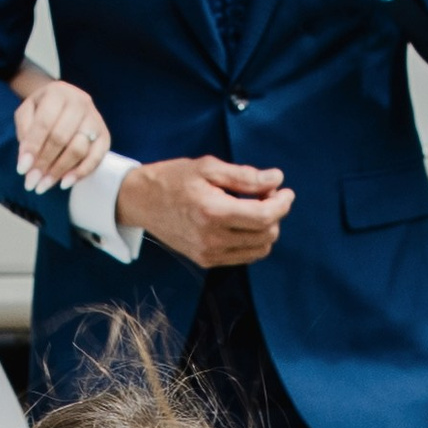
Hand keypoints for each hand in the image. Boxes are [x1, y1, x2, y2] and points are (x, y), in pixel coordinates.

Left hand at [11, 73, 111, 196]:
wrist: (66, 101)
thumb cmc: (42, 109)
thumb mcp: (27, 111)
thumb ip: (24, 131)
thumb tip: (27, 161)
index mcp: (58, 93)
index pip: (44, 123)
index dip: (33, 147)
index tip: (22, 170)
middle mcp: (80, 102)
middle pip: (61, 138)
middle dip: (44, 163)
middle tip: (31, 182)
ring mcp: (94, 119)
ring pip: (79, 149)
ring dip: (59, 171)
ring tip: (43, 185)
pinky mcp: (104, 135)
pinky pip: (96, 157)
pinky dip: (81, 173)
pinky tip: (65, 183)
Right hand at [113, 154, 293, 266]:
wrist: (142, 202)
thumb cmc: (173, 179)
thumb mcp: (209, 167)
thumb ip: (245, 176)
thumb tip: (276, 180)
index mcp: (213, 212)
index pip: (264, 217)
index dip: (282, 204)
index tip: (285, 190)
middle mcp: (212, 238)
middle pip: (266, 234)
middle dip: (275, 213)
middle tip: (266, 194)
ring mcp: (208, 253)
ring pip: (259, 249)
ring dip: (266, 229)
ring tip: (255, 208)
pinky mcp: (206, 260)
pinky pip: (244, 256)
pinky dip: (253, 241)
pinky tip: (244, 223)